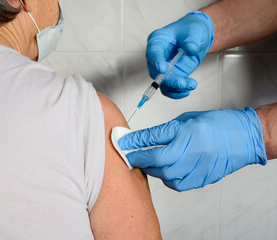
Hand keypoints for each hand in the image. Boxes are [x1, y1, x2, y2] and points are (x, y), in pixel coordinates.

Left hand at [118, 108, 266, 191]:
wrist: (244, 137)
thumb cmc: (216, 124)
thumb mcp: (186, 120)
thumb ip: (164, 132)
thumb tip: (144, 140)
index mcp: (188, 131)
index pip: (153, 138)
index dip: (134, 142)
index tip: (122, 143)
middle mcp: (193, 150)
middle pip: (157, 160)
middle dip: (139, 159)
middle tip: (130, 156)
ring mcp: (199, 167)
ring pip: (165, 175)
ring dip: (152, 170)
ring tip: (148, 163)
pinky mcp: (202, 178)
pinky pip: (177, 185)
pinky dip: (167, 179)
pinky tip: (166, 172)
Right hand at [146, 11, 213, 98]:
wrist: (198, 37)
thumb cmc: (192, 29)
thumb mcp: (194, 30)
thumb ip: (192, 40)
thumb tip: (191, 49)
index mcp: (157, 41)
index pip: (153, 53)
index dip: (156, 62)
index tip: (164, 70)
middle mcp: (156, 56)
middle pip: (156, 72)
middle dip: (169, 80)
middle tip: (182, 83)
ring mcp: (162, 68)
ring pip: (162, 83)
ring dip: (175, 87)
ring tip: (191, 85)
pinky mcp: (170, 76)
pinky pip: (169, 88)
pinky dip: (177, 92)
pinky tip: (187, 90)